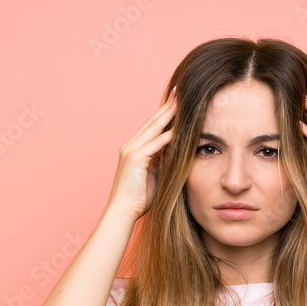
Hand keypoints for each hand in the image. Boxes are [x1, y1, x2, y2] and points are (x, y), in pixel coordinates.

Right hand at [106, 87, 177, 222]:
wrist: (122, 212)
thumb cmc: (138, 199)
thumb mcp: (155, 176)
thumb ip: (164, 162)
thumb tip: (177, 154)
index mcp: (135, 149)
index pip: (153, 127)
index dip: (165, 114)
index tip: (178, 103)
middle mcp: (131, 145)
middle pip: (154, 121)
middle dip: (168, 107)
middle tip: (181, 92)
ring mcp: (131, 150)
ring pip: (155, 128)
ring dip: (170, 114)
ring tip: (184, 102)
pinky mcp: (135, 157)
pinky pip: (156, 143)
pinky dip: (169, 134)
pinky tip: (181, 126)